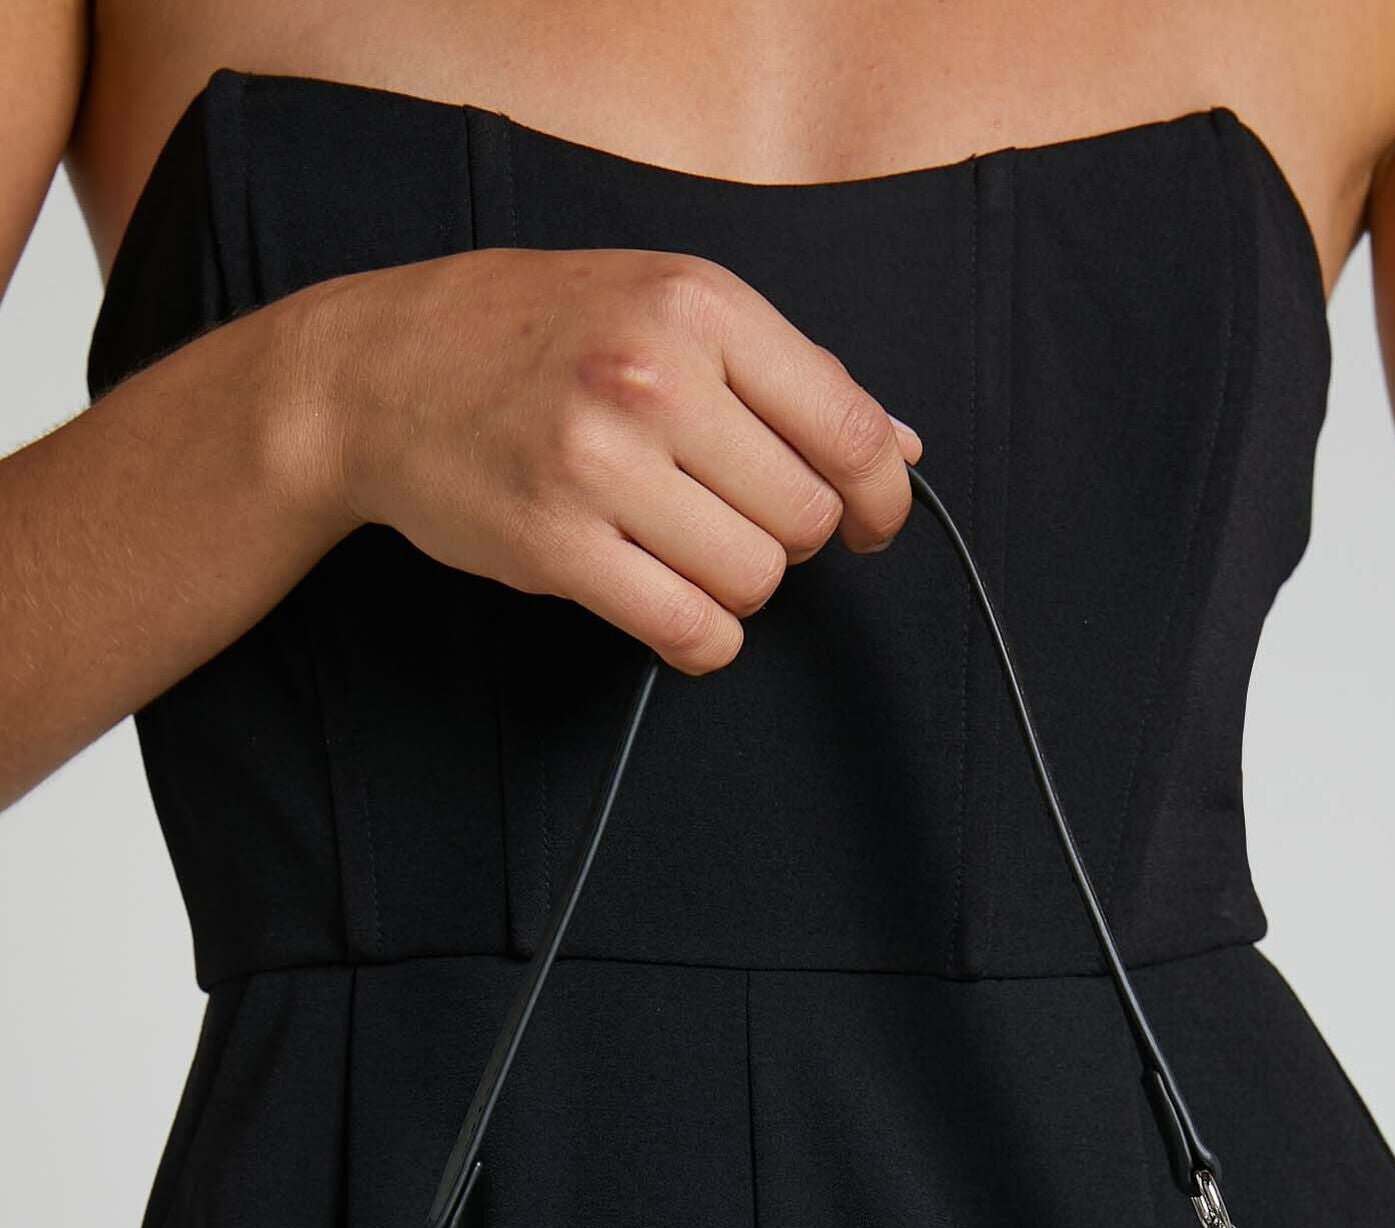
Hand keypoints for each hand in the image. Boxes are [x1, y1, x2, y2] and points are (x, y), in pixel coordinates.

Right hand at [291, 245, 921, 671]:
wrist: (378, 369)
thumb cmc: (527, 334)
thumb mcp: (661, 303)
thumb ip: (785, 373)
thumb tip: (897, 447)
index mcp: (699, 305)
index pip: (848, 428)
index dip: (879, 498)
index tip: (870, 523)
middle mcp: (655, 377)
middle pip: (804, 518)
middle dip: (784, 536)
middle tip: (727, 517)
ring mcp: (601, 464)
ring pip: (753, 581)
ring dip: (735, 587)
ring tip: (681, 550)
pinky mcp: (556, 543)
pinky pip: (687, 628)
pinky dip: (699, 638)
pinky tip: (672, 609)